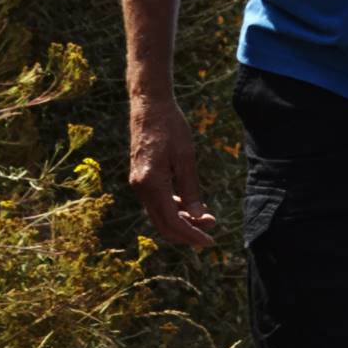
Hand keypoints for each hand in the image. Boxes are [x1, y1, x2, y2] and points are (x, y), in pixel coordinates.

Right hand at [129, 97, 215, 253]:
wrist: (149, 106)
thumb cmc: (170, 127)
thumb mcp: (186, 158)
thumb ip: (191, 190)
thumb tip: (199, 218)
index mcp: (151, 183)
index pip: (172, 222)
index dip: (191, 235)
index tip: (210, 241)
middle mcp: (140, 188)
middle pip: (163, 224)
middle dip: (187, 232)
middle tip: (210, 234)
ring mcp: (138, 184)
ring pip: (159, 215)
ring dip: (181, 221)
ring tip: (205, 219)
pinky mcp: (140, 179)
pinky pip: (157, 203)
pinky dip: (173, 209)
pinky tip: (189, 207)